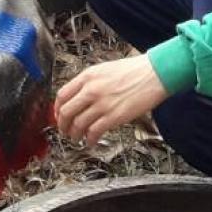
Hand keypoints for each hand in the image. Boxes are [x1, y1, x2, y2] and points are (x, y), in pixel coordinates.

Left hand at [56, 55, 172, 145]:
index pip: (62, 95)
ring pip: (78, 124)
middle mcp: (91, 89)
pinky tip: (90, 142)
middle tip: (65, 131)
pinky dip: (89, 140)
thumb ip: (89, 82)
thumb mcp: (104, 70)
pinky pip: (94, 132)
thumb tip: (78, 97)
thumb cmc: (133, 71)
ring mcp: (102, 104)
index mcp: (87, 76)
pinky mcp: (114, 116)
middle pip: (66, 112)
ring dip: (74, 134)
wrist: (154, 74)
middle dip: (62, 125)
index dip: (57, 109)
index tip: (58, 115)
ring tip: (77, 138)